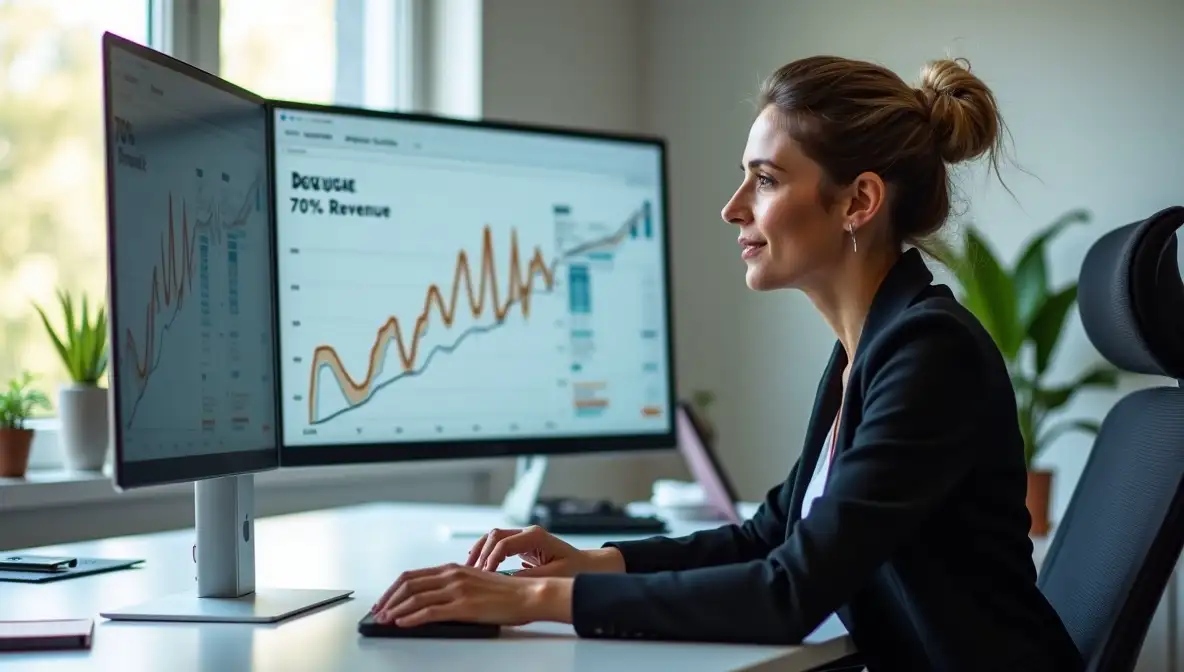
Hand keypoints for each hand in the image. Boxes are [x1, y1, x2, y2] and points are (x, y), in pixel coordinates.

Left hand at [371, 562, 570, 626]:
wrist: (528, 595)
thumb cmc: (506, 593)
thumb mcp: (475, 582)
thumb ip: (453, 586)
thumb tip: (431, 600)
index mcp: (453, 568)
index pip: (413, 575)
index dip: (394, 589)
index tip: (384, 600)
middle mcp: (452, 575)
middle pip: (408, 584)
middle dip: (389, 599)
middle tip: (378, 612)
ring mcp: (457, 589)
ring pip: (415, 598)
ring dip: (396, 610)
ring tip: (385, 620)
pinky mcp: (463, 605)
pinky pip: (430, 611)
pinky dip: (411, 618)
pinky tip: (402, 624)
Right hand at [466, 525, 624, 576]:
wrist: (590, 566)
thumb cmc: (576, 571)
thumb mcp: (553, 576)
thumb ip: (529, 577)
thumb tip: (505, 581)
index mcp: (536, 536)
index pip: (504, 543)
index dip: (490, 559)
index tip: (482, 575)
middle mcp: (528, 533)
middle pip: (495, 535)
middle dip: (480, 553)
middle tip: (469, 572)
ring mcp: (525, 537)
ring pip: (494, 537)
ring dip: (480, 551)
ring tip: (468, 568)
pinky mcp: (523, 545)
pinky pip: (499, 545)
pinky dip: (487, 552)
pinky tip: (476, 564)